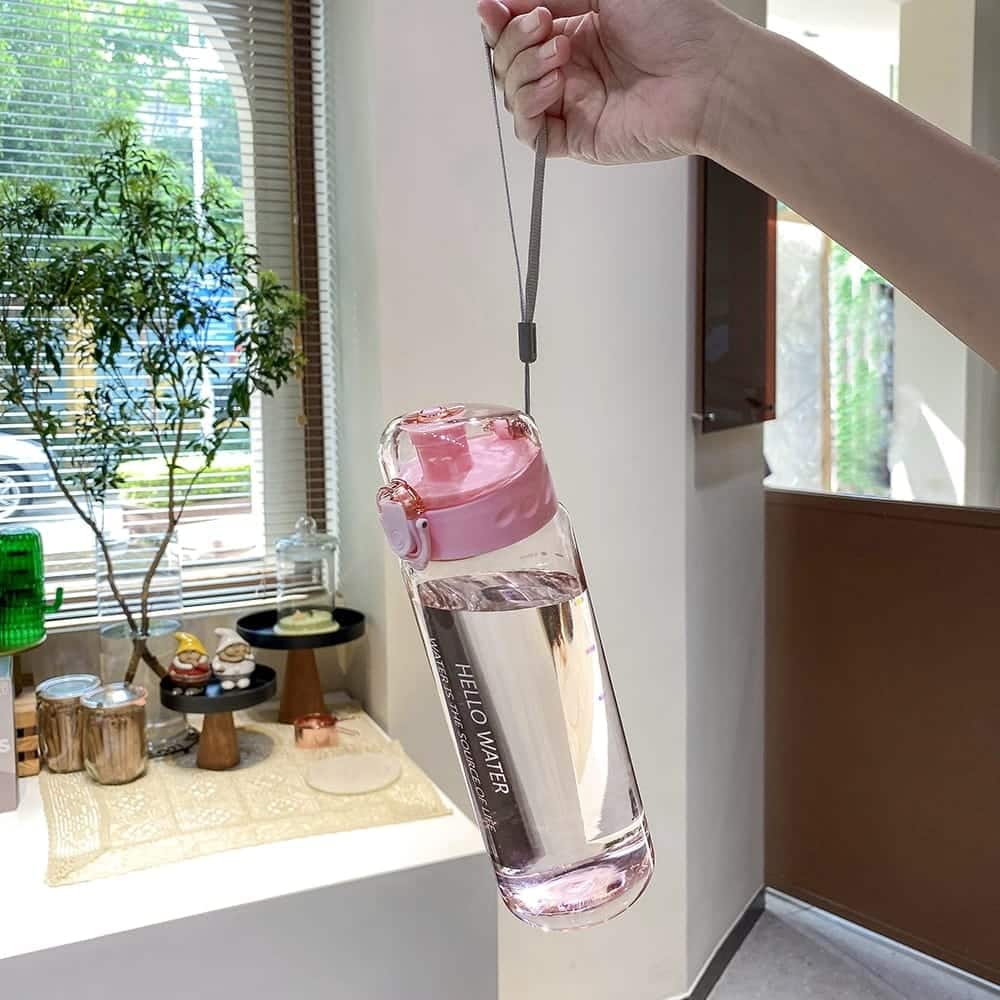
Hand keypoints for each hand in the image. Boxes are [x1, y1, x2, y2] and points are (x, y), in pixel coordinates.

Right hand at [478, 0, 747, 162]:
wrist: (708, 73)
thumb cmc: (676, 23)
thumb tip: (502, 1)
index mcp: (577, 29)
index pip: (517, 29)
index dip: (500, 19)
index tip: (492, 7)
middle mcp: (571, 69)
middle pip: (509, 61)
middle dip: (514, 40)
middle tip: (544, 24)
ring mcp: (572, 105)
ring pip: (514, 94)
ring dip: (524, 69)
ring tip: (561, 54)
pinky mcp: (577, 139)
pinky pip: (530, 132)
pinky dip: (529, 107)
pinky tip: (554, 85)